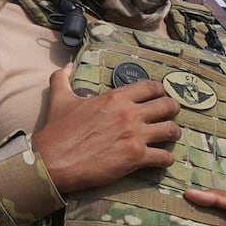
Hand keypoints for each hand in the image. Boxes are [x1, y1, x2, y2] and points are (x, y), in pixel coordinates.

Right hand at [34, 71, 181, 192]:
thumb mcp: (60, 98)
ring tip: (169, 137)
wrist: (52, 160)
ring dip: (173, 133)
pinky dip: (166, 159)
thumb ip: (63, 78)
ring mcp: (135, 136)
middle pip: (168, 106)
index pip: (151, 86)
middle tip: (169, 116)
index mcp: (115, 98)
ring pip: (171, 130)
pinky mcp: (136, 158)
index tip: (159, 97)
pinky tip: (162, 159)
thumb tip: (68, 64)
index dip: (160, 91)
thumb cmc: (57, 130)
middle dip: (172, 110)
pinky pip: (164, 157)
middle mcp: (130, 114)